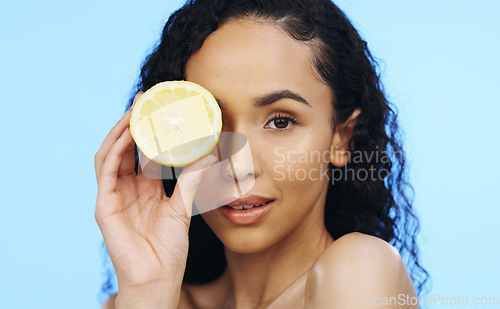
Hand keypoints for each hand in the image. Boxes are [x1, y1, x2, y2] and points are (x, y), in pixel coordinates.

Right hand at [94, 93, 216, 307]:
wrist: (158, 278)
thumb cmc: (169, 249)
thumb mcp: (183, 208)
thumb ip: (192, 181)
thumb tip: (208, 156)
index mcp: (144, 188)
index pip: (143, 152)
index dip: (149, 130)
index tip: (158, 108)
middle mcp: (126, 188)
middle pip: (124, 148)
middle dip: (131, 123)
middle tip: (143, 100)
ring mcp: (113, 196)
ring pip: (110, 155)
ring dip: (120, 132)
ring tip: (133, 112)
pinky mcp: (104, 206)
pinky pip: (105, 173)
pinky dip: (114, 152)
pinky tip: (126, 136)